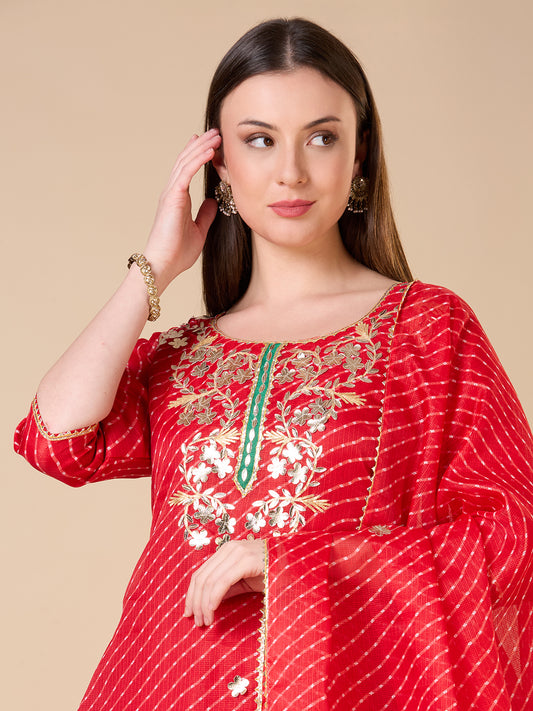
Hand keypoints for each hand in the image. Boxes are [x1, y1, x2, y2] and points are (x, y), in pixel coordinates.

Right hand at [143, 128, 221, 290]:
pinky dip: (198, 159)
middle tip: (216, 131)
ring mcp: (170, 194)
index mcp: (178, 199)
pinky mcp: (172, 197)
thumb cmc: (177, 254)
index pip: (187, 171)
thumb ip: (205, 215)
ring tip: (216, 135)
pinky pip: (186, 172)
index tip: (209, 143)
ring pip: (186, 162)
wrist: (164, 266)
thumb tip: (213, 202)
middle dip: (201, 144)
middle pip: (187, 161)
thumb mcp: (199, 231)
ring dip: (202, 147)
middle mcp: (172, 193)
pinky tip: (210, 150)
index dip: (197, 155)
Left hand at [184, 539, 265, 626]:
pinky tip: (212, 611)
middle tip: (197, 622)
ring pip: (209, 580)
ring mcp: (238, 552)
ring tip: (205, 621)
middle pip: (201, 577)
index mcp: (227, 551)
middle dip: (195, 602)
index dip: (191, 595)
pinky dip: (213, 598)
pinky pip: (222, 582)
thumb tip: (207, 602)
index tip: (189, 614)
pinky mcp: (246, 560)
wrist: (297, 565)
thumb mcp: (245, 581)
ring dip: (203, 604)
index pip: (200, 573)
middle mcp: (230, 548)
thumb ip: (227, 587)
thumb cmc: (273, 573)